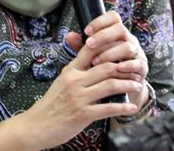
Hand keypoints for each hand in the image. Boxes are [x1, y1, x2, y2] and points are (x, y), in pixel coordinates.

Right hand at [16, 27, 141, 148]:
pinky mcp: (82, 114)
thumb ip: (76, 70)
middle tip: (136, 69)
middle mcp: (75, 81)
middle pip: (106, 66)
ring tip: (138, 85)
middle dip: (125, 67)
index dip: (109, 47)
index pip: (91, 50)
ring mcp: (79, 97)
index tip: (123, 49)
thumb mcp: (61, 81)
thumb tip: (91, 59)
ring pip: (110, 85)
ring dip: (128, 84)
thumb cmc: (51, 104)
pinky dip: (123, 108)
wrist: (35, 126)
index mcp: (70, 71)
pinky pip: (108, 108)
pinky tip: (132, 108)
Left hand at [83, 11, 148, 112]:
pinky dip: (127, 66)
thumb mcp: (92, 55)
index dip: (100, 21)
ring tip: (96, 62)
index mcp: (117, 33)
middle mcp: (129, 40)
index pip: (113, 18)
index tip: (86, 31)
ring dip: (111, 53)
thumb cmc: (105, 67)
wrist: (123, 88)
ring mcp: (137, 53)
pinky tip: (117, 69)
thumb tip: (69, 36)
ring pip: (128, 46)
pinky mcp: (142, 68)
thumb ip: (82, 46)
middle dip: (103, 36)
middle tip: (89, 45)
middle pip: (120, 29)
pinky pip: (138, 63)